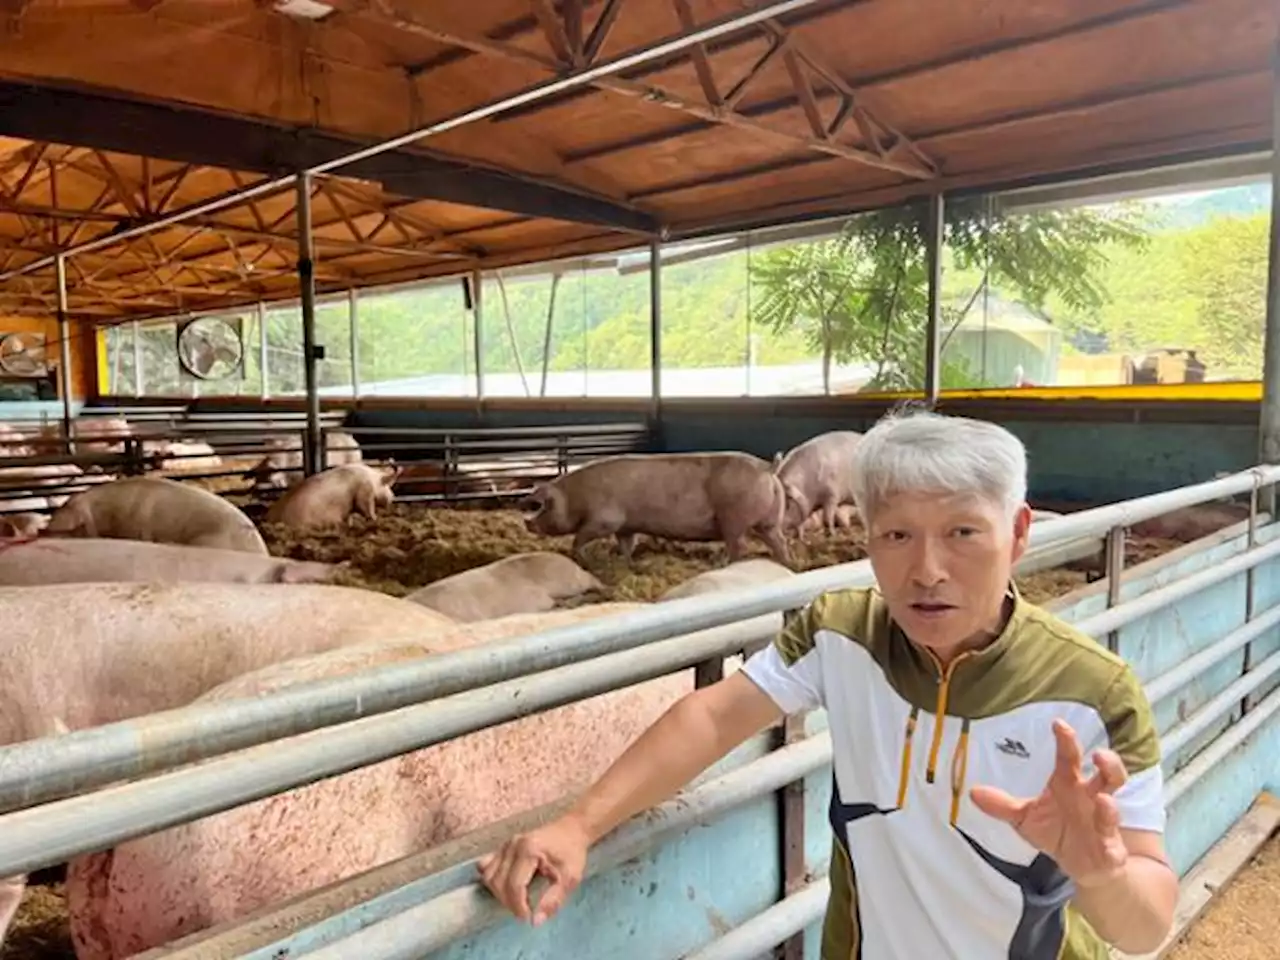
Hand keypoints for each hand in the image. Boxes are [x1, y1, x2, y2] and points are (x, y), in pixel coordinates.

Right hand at [477, 814, 590, 925]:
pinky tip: (507, 886)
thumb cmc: (572, 852)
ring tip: (517, 899)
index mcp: (529, 850)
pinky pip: (487, 866)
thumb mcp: (570, 878)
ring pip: (488, 875)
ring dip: (499, 893)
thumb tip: (536, 922)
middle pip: (498, 882)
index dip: (518, 906)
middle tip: (524, 909)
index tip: (528, 917)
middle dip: (509, 902)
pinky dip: (492, 880)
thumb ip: (553, 900)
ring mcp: (506, 844)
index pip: (514, 885)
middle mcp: (513, 845)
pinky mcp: (503, 847)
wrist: (571, 830)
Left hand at [969, 718, 1129, 888]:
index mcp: (1069, 784)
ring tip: (1103, 796)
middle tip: (1098, 754)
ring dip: (1110, 803)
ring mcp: (1103, 822)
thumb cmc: (1055, 831)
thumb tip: (973, 792)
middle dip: (1107, 763)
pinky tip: (1106, 833)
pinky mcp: (1110, 848)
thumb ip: (1002, 805)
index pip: (1069, 757)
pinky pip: (1112, 842)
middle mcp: (1090, 797)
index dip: (1066, 740)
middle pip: (1106, 774)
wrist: (1079, 866)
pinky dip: (1110, 838)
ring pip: (1114, 802)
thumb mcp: (1024, 818)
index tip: (1059, 724)